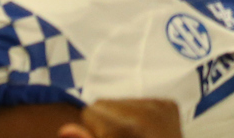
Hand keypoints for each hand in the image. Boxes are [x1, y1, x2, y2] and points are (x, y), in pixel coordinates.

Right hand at [57, 99, 180, 137]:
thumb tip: (65, 129)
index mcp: (124, 130)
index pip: (89, 111)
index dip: (91, 130)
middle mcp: (144, 113)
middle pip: (104, 102)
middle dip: (104, 120)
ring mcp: (159, 107)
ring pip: (120, 100)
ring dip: (120, 117)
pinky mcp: (169, 105)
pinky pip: (140, 100)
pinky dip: (138, 115)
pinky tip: (144, 132)